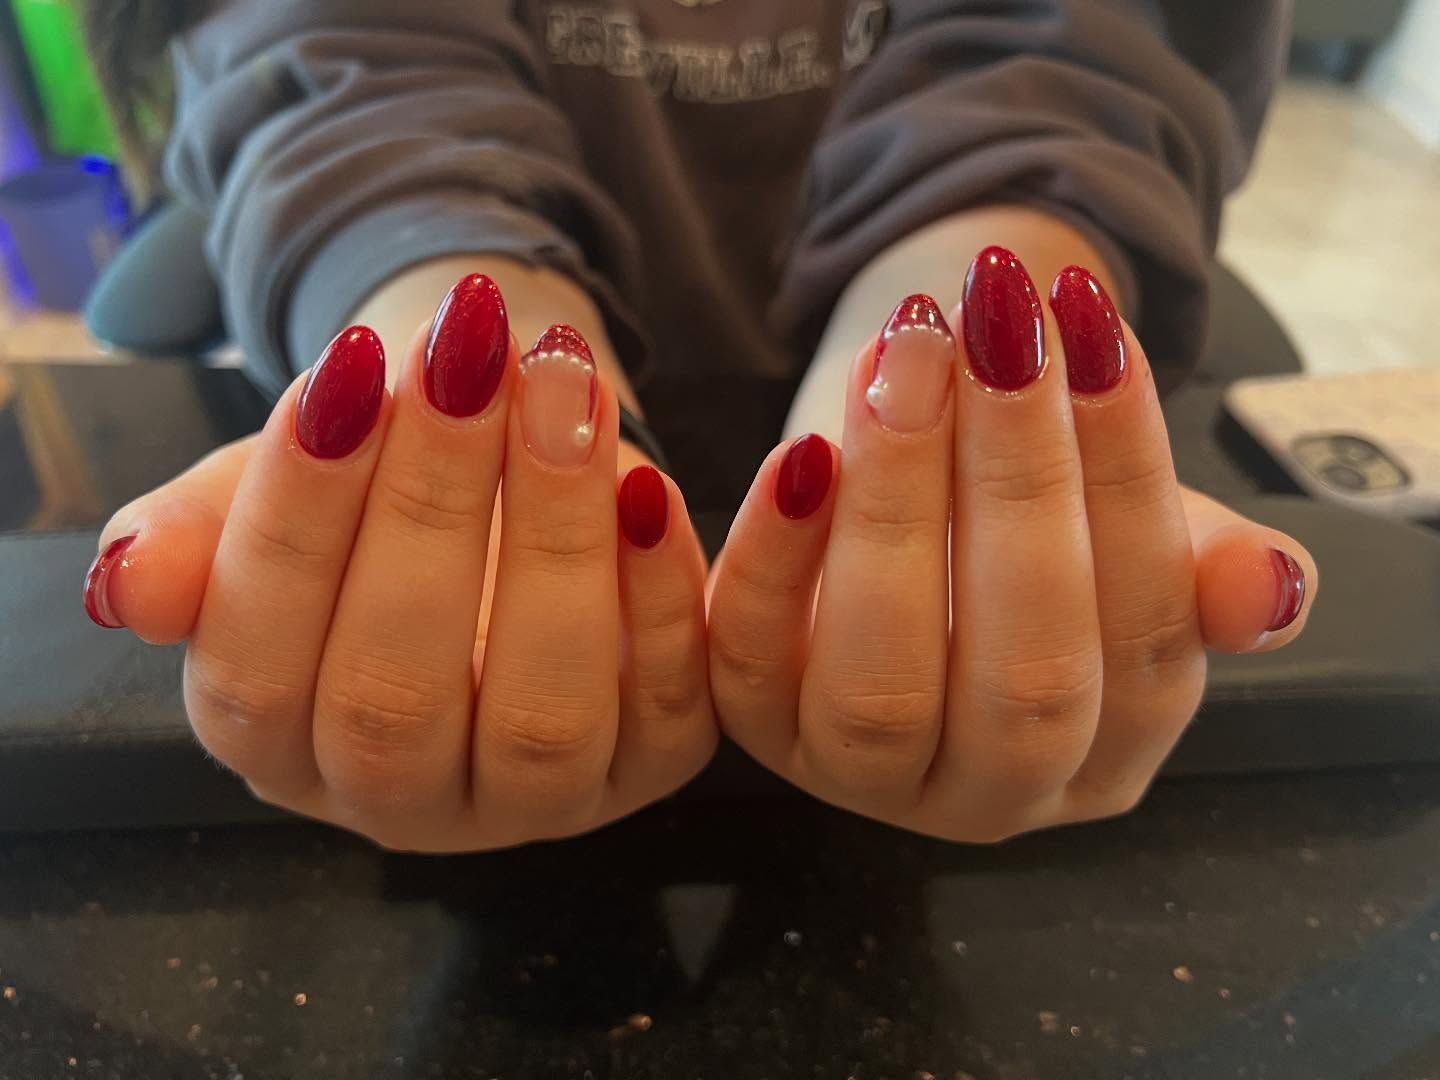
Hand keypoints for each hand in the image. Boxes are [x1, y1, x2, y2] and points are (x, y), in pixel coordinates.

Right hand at [85, 275, 714, 849]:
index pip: (258, 670)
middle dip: (429, 510)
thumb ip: (191, 541)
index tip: (344, 372)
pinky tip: (647, 487)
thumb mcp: (262, 504)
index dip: (296, 518)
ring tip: (560, 389)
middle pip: (397, 699)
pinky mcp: (651, 766)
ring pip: (544, 716)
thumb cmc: (368, 505)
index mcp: (278, 745)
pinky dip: (662, 597)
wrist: (501, 505)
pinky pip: (667, 710)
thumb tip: (128, 586)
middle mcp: (401, 800)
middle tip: (461, 360)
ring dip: (554, 539)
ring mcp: (534, 801)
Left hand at [707, 249, 1315, 841]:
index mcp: (1106, 756)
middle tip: (996, 331)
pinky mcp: (755, 726)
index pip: (1145, 647)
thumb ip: (1204, 567)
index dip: (1128, 484)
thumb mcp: (1132, 539)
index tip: (1096, 333)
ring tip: (910, 356)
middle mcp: (990, 793)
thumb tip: (1270, 589)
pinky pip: (745, 663)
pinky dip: (772, 557)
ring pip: (880, 683)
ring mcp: (862, 777)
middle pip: (1022, 679)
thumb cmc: (1027, 531)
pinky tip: (801, 450)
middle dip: (1017, 487)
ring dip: (895, 506)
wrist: (903, 528)